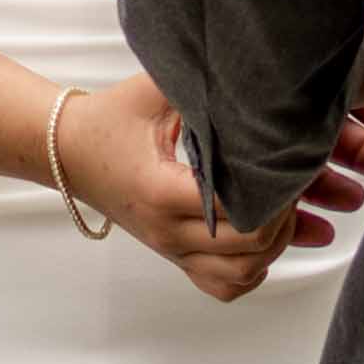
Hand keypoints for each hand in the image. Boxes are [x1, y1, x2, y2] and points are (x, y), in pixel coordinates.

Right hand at [54, 71, 363, 301]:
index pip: (241, 209)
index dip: (276, 190)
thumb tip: (260, 77)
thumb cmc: (111, 117)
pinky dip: (251, 270)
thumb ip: (205, 84)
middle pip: (251, 247)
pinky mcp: (174, 257)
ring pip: (242, 274)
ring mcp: (170, 250)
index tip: (288, 163)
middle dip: (285, 217)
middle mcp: (167, 231)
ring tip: (285, 211)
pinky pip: (223, 286)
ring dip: (274, 247)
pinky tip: (262, 239)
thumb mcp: (156, 89)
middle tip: (295, 184)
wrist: (68, 150)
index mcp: (162, 191)